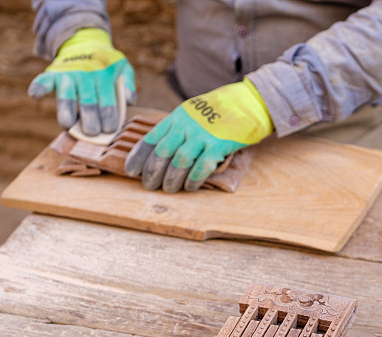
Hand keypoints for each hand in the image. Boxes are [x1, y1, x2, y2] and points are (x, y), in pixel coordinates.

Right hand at [28, 28, 135, 135]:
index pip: (108, 101)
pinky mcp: (53, 74)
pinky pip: (44, 80)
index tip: (109, 130)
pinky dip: (39, 86)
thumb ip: (129, 83)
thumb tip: (129, 99)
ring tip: (67, 125)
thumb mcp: (123, 68)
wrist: (84, 42)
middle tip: (92, 132)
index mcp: (104, 77)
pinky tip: (34, 94)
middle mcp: (86, 76)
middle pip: (88, 101)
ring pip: (67, 96)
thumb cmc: (106, 63)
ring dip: (67, 111)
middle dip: (90, 119)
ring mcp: (69, 75)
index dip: (109, 116)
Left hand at [124, 80, 273, 192]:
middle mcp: (187, 125)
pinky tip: (190, 186)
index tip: (131, 171)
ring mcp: (203, 135)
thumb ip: (179, 128)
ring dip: (172, 179)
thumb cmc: (222, 109)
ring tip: (169, 189)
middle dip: (153, 172)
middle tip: (149, 186)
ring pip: (179, 162)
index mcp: (178, 116)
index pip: (151, 138)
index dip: (138, 157)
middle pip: (162, 153)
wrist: (250, 102)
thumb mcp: (194, 111)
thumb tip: (162, 150)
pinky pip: (201, 167)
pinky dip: (194, 179)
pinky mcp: (219, 145)